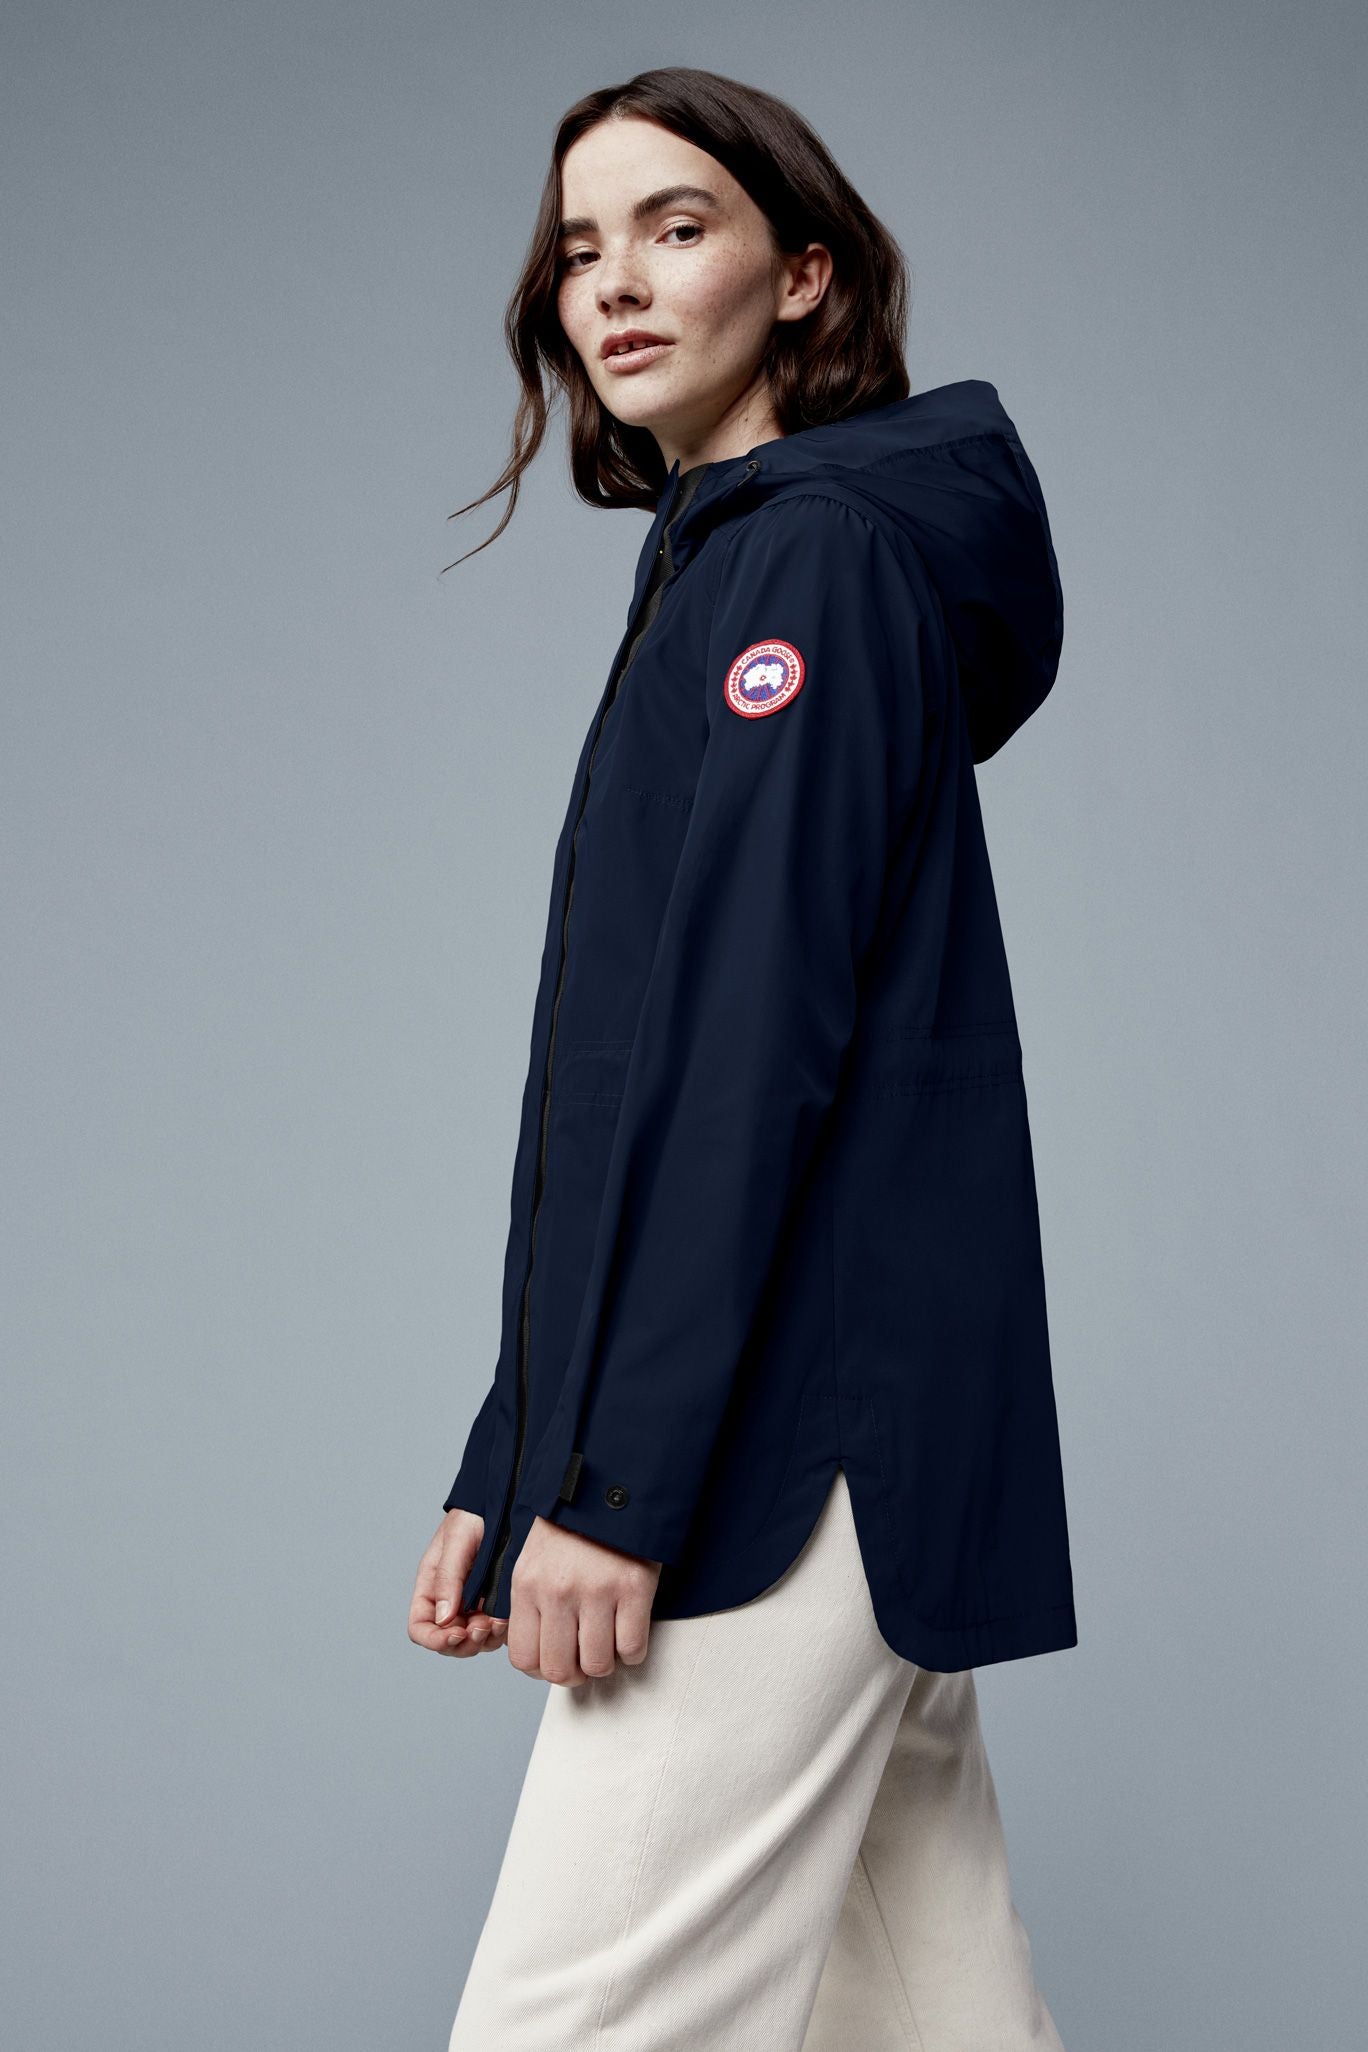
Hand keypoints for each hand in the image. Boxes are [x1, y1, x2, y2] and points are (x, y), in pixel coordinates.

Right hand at [408, 1508, 508, 1659]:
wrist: (506, 1499)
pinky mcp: (495, 1604)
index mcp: (432, 1588)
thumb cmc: (474, 1515)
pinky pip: (494, 1631)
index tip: (456, 1634)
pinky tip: (507, 1618)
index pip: (421, 1628)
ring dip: (485, 1639)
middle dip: (465, 1642)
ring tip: (498, 1622)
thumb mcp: (457, 1542)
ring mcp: (473, 1605)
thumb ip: (448, 1579)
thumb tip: (443, 1618)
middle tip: (483, 1628)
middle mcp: (450, 1601)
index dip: (434, 1640)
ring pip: (473, 1641)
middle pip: (448, 1641)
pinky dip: (500, 1632)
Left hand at [506, 1516, 661, 1686]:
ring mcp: (597, 1591)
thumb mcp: (533, 1557)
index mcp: (527, 1584)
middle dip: (575, 1674)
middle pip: (560, 1670)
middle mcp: (558, 1591)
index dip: (543, 1669)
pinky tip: (629, 1630)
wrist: (612, 1484)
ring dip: (606, 1662)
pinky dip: (633, 1650)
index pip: (524, 1659)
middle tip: (585, 1659)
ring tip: (608, 1642)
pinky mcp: (633, 1588)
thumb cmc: (572, 1524)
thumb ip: (530, 1601)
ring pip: (598, 1664)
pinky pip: (632, 1648)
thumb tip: (536, 1651)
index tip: (556, 1660)